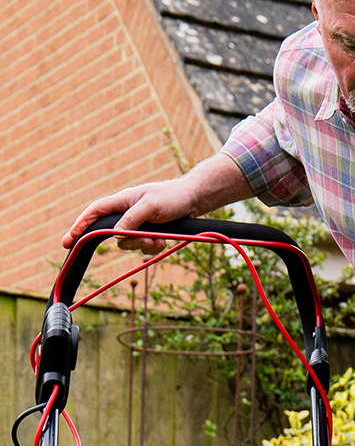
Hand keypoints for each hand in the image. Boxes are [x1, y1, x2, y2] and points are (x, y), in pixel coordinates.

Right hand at [62, 180, 199, 254]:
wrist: (194, 201)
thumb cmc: (172, 197)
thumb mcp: (150, 206)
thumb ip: (132, 219)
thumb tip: (116, 234)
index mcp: (122, 201)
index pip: (95, 212)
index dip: (80, 225)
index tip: (69, 240)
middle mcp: (127, 213)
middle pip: (114, 234)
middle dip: (130, 242)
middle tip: (148, 241)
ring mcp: (138, 224)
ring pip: (130, 243)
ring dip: (146, 245)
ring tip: (161, 237)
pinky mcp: (150, 233)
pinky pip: (145, 247)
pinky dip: (154, 247)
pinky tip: (165, 240)